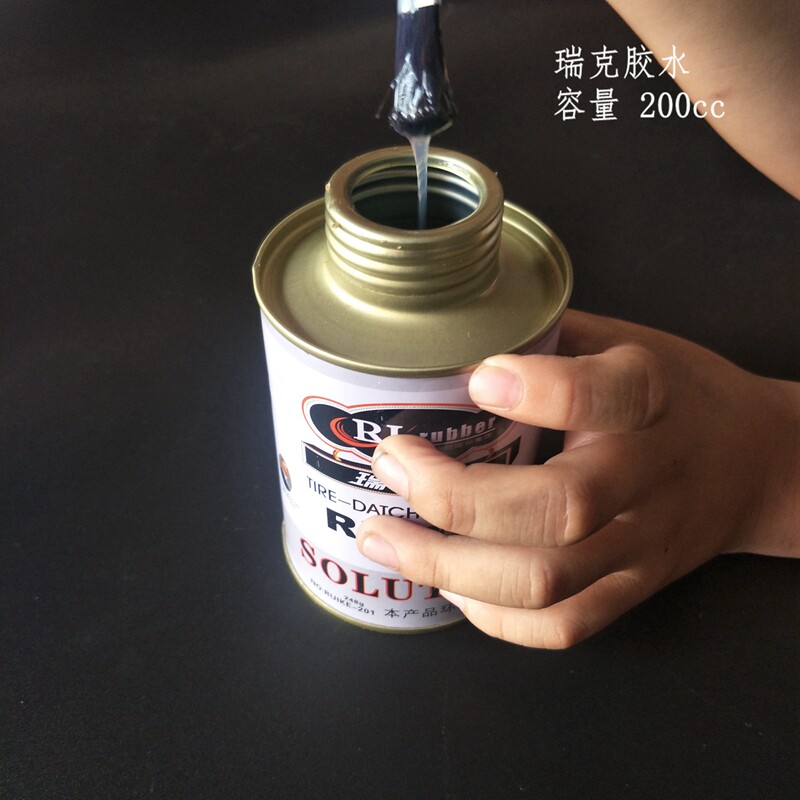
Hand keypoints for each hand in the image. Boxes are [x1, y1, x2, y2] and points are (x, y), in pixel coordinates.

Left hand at [356, 310, 799, 647]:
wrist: (752, 464)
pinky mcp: (632, 590)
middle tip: (391, 466)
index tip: (476, 379)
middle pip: (558, 509)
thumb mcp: (625, 343)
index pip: (605, 398)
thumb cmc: (674, 394)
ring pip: (546, 581)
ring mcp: (641, 546)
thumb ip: (548, 338)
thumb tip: (450, 339)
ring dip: (447, 566)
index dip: (538, 391)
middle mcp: (648, 478)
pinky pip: (560, 627)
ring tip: (382, 537)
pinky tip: (448, 582)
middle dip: (454, 497)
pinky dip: (490, 614)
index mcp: (651, 399)